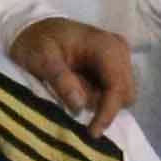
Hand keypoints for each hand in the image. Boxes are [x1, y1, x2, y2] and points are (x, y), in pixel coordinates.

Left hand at [12, 14, 136, 122]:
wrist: (34, 27)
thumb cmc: (36, 41)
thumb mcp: (40, 58)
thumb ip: (60, 79)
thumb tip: (79, 105)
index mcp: (105, 46)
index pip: (118, 86)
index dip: (107, 112)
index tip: (92, 133)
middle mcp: (119, 50)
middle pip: (126, 93)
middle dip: (103, 107)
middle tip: (73, 105)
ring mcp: (119, 57)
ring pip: (122, 95)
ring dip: (99, 102)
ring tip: (72, 91)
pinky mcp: (114, 65)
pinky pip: (114, 91)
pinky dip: (98, 97)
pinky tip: (79, 88)